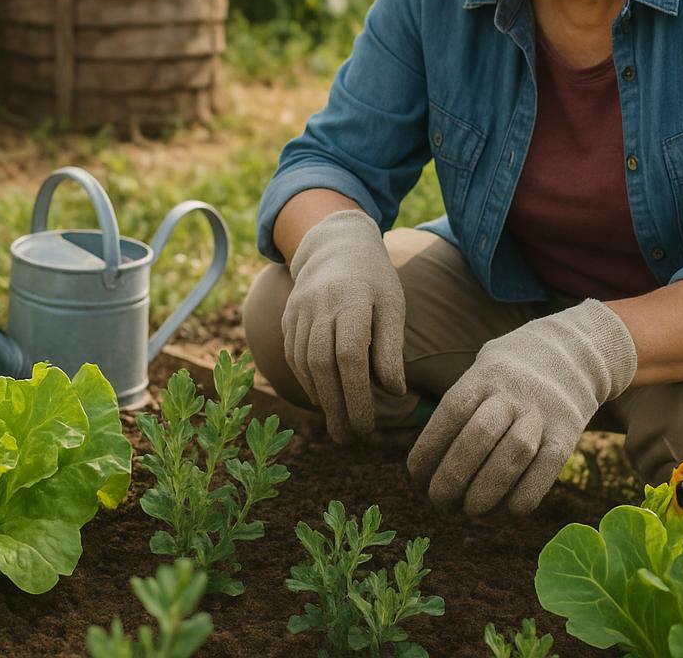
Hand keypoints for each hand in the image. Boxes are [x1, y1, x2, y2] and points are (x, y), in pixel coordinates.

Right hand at [284, 208, 405, 441]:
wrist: (334, 243)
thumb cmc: (373, 279)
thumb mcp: (392, 305)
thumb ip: (391, 347)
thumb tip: (394, 392)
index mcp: (351, 299)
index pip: (349, 356)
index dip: (357, 394)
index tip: (369, 425)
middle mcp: (319, 305)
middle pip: (322, 365)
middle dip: (337, 406)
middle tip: (351, 438)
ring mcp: (298, 310)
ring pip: (304, 363)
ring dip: (321, 399)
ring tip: (339, 427)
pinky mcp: (288, 317)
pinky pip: (293, 356)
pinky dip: (307, 382)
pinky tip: (324, 400)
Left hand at [407, 300, 636, 516]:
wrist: (575, 352)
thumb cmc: (510, 373)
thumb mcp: (482, 367)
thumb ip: (458, 405)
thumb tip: (426, 461)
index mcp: (485, 375)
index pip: (451, 411)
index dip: (429, 448)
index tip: (415, 477)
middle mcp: (513, 393)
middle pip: (479, 436)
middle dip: (452, 477)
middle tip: (438, 501)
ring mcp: (543, 413)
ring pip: (513, 455)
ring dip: (486, 491)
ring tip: (470, 511)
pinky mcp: (568, 434)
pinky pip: (546, 470)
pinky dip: (524, 497)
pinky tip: (506, 511)